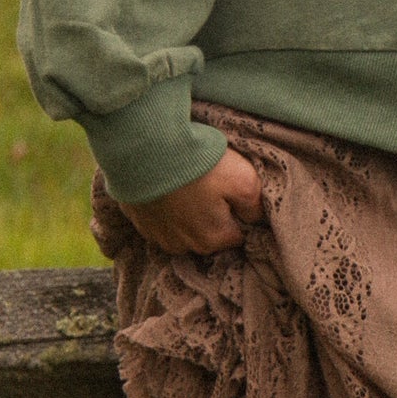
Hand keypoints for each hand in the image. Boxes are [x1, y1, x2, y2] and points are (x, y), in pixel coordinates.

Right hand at [118, 145, 265, 253]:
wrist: (148, 150)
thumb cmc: (200, 165)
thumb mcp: (244, 180)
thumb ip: (255, 206)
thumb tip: (256, 219)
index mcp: (213, 239)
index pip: (237, 235)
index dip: (237, 212)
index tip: (230, 192)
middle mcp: (186, 246)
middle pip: (210, 234)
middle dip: (212, 215)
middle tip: (208, 185)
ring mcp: (159, 237)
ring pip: (184, 230)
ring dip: (187, 215)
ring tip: (187, 187)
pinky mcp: (140, 224)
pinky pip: (161, 222)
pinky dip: (166, 210)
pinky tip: (167, 190)